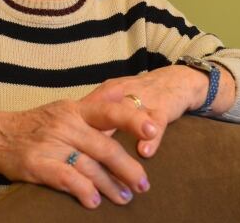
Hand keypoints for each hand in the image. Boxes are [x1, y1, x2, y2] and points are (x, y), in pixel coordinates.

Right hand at [0, 99, 155, 208]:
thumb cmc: (36, 125)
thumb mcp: (64, 108)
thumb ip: (94, 106)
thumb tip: (124, 95)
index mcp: (76, 109)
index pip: (110, 111)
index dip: (133, 120)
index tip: (154, 131)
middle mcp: (66, 124)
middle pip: (105, 146)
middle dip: (128, 168)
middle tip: (142, 184)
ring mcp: (51, 144)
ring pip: (90, 166)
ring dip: (111, 185)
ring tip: (124, 197)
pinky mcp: (37, 164)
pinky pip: (67, 179)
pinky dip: (84, 190)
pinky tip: (94, 201)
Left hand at [80, 66, 203, 158]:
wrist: (176, 80)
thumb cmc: (141, 94)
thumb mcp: (116, 99)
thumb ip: (97, 116)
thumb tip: (72, 136)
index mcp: (108, 91)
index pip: (86, 109)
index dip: (73, 127)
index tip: (63, 147)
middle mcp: (123, 92)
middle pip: (103, 112)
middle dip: (91, 133)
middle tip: (79, 154)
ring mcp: (144, 98)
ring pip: (129, 115)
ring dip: (121, 135)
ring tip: (114, 158)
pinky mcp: (164, 106)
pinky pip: (157, 122)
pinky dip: (151, 137)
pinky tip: (144, 152)